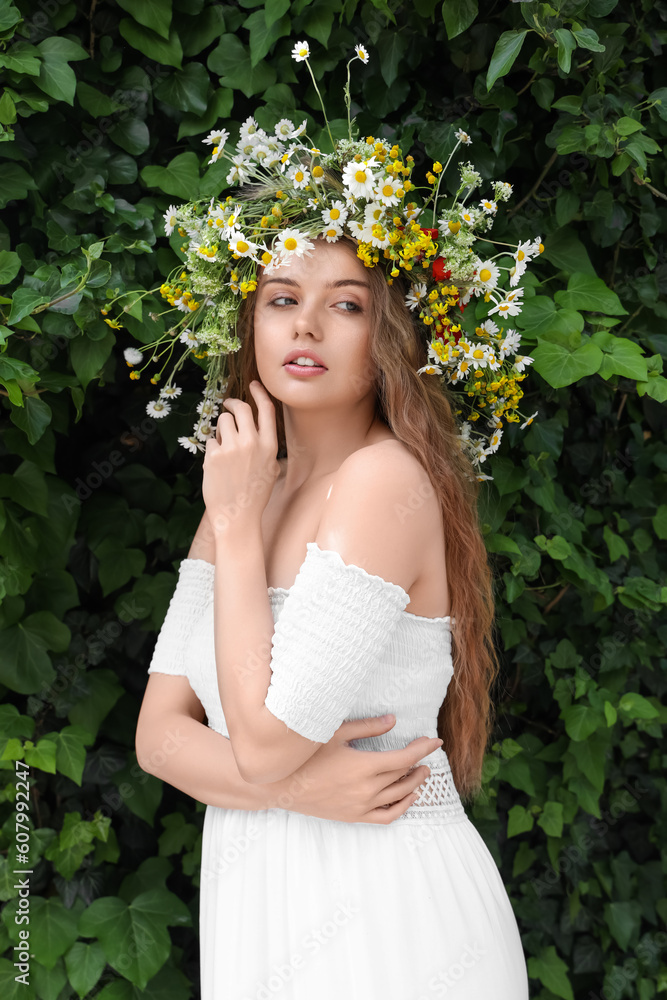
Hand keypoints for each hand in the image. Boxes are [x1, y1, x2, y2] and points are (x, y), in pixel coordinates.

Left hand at [202, 381, 279, 533]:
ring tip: (224, 446)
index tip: (253, 385)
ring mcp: (231, 448)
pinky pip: (211, 440)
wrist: (238, 516)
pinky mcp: (213, 456)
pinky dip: (213, 448)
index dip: (259, 393)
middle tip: (228, 405)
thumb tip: (255, 426)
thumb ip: (265, 446)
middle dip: (233, 404)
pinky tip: (218, 465)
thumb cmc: (255, 495)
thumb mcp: (270, 469)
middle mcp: (251, 443)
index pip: (266, 410)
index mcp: (269, 446)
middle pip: (241, 409)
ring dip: (221, 428)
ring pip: (222, 421)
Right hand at [264, 715, 443, 824]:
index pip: (404, 758)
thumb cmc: (305, 755)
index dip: (423, 749)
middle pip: (403, 776)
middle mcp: (366, 789)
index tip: (435, 741)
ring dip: (415, 784)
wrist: (280, 785)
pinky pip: (386, 816)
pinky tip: (409, 797)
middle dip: (419, 762)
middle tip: (426, 751)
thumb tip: (393, 720)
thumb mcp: (335, 733)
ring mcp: (361, 806)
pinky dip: (402, 808)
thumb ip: (367, 727)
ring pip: (399, 796)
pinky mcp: (354, 816)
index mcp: (363, 766)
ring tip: (422, 772)